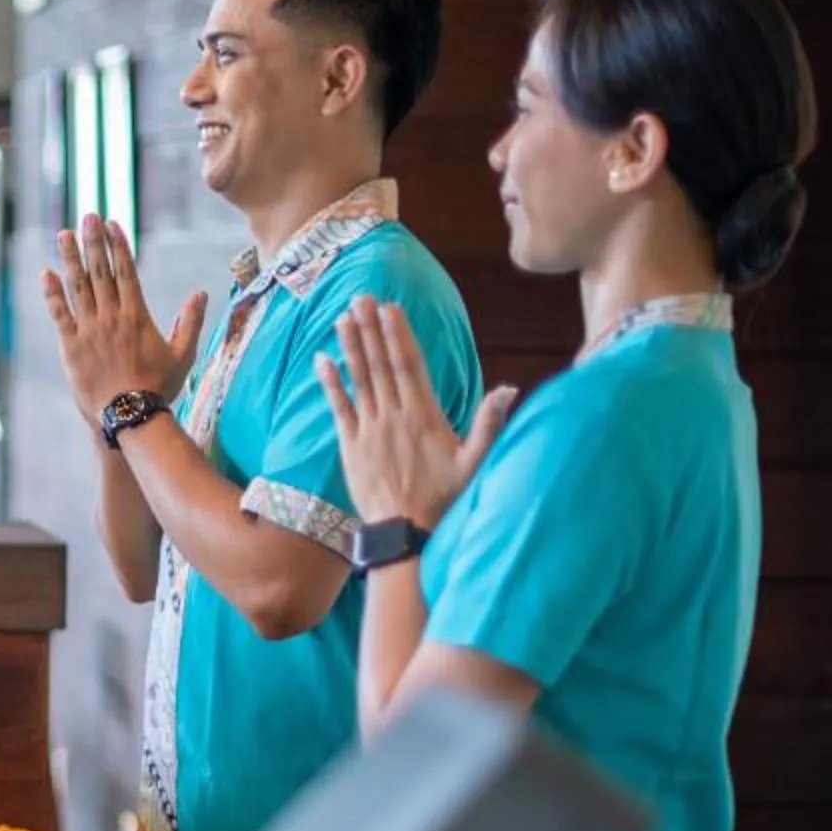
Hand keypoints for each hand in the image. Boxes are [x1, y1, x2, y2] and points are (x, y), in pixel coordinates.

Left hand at [43, 214, 208, 424]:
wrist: (130, 415)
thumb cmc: (159, 387)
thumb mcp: (182, 354)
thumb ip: (190, 322)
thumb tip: (202, 294)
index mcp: (137, 316)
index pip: (126, 272)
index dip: (118, 246)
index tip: (112, 224)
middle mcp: (111, 317)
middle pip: (100, 271)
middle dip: (93, 241)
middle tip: (87, 216)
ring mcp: (90, 330)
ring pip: (78, 287)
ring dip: (70, 258)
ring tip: (64, 234)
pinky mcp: (71, 346)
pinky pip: (59, 314)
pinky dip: (52, 294)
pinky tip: (46, 274)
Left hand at [317, 296, 518, 528]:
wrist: (406, 532)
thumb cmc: (445, 498)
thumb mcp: (475, 462)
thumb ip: (490, 423)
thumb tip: (509, 389)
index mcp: (424, 415)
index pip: (410, 365)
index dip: (398, 334)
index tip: (390, 308)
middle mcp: (394, 416)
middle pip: (381, 364)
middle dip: (371, 329)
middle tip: (361, 298)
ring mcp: (370, 429)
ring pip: (359, 379)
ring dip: (351, 347)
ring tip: (343, 317)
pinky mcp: (350, 445)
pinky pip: (339, 407)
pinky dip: (330, 382)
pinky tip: (322, 359)